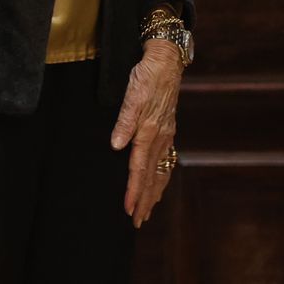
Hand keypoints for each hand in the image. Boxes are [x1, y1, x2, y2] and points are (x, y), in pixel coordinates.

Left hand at [111, 40, 181, 227]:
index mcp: (149, 131)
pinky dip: (161, 177)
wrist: (167, 60)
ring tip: (148, 211)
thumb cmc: (147, 75)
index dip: (134, 190)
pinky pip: (166, 160)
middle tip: (138, 223)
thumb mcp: (132, 93)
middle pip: (152, 176)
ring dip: (154, 193)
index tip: (129, 210)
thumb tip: (116, 146)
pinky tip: (159, 184)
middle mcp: (160, 137)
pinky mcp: (167, 129)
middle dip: (145, 200)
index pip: (140, 168)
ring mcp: (166, 134)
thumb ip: (125, 120)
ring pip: (161, 171)